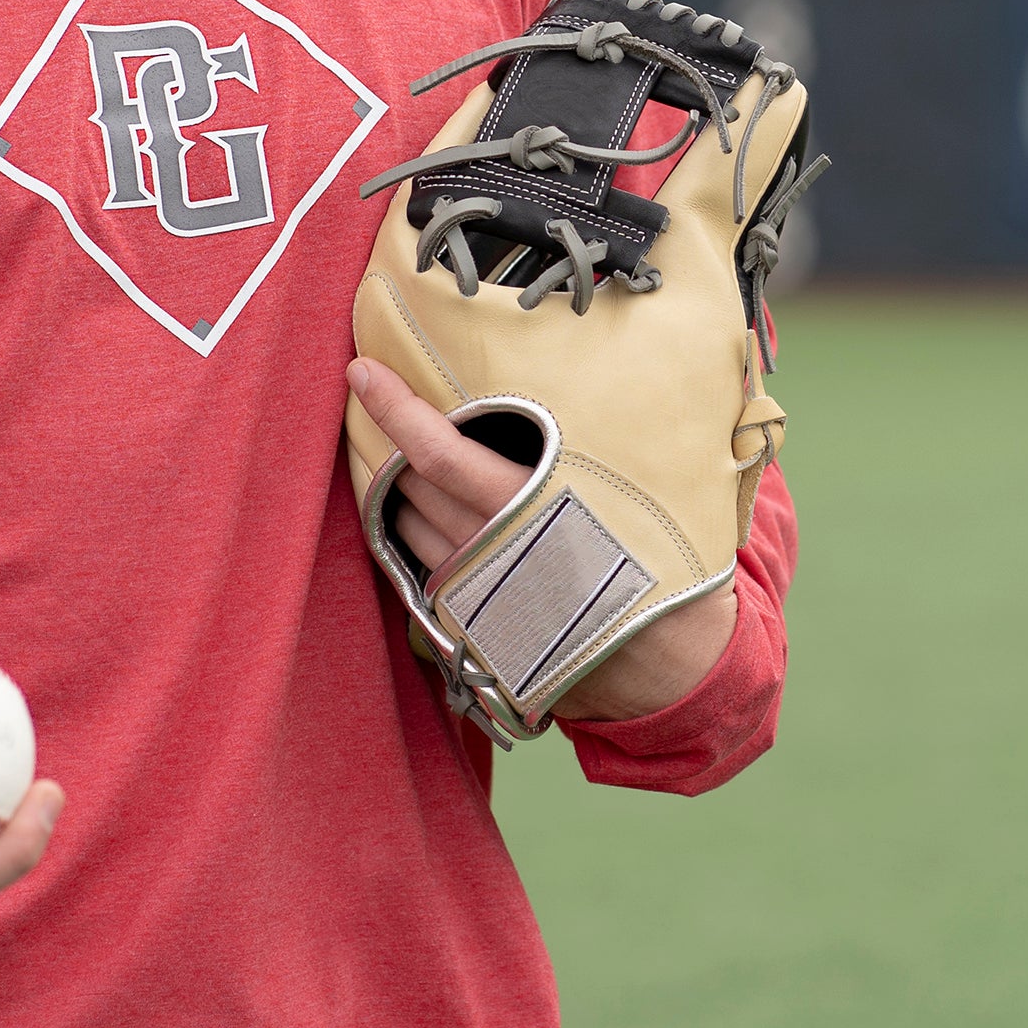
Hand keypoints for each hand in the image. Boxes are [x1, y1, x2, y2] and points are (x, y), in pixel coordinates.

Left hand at [347, 359, 736, 721]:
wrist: (666, 668)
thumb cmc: (662, 563)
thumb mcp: (647, 493)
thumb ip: (611, 437)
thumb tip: (662, 360)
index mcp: (532, 509)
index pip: (439, 451)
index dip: (395, 409)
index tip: (362, 372)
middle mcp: (488, 550)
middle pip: (410, 479)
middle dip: (392, 438)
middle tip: (384, 398)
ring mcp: (469, 589)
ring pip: (404, 517)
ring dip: (396, 483)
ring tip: (407, 449)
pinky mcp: (459, 619)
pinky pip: (412, 558)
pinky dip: (407, 525)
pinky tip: (418, 502)